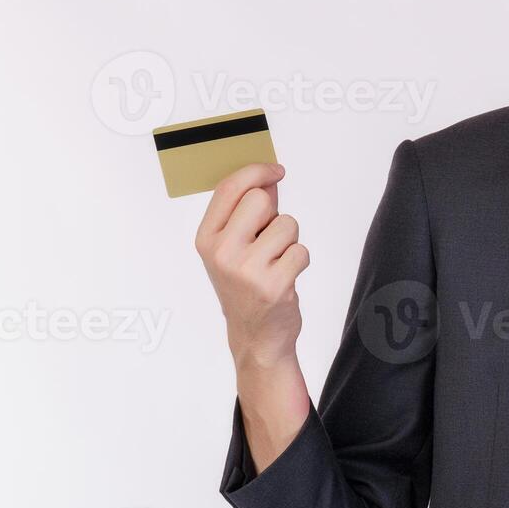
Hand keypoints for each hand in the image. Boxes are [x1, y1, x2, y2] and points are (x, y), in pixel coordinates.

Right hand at [195, 162, 310, 368]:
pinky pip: (301, 250)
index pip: (230, 188)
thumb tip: (268, 178)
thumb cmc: (245, 287)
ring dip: (289, 241)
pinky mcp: (274, 284)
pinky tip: (284, 276)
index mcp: (207, 239)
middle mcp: (222, 252)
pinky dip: (299, 260)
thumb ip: (249, 212)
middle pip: (260, 199)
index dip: (256, 171)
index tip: (274, 170)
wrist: (255, 337)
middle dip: (273, 214)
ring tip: (275, 262)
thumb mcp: (234, 247)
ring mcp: (247, 270)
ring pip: (287, 224)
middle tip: (268, 239)